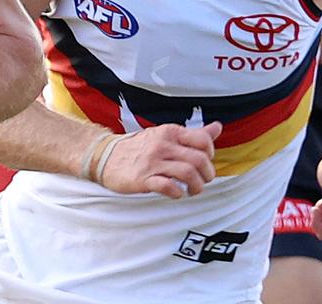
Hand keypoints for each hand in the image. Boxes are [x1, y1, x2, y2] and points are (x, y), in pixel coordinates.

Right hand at [99, 122, 221, 197]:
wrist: (103, 156)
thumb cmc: (138, 147)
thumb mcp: (165, 135)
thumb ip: (193, 134)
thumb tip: (218, 127)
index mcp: (169, 132)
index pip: (203, 140)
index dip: (211, 154)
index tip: (205, 163)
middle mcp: (162, 145)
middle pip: (199, 160)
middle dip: (207, 175)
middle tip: (202, 181)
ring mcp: (152, 162)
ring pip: (188, 173)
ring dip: (196, 186)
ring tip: (192, 191)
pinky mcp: (142, 179)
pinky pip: (168, 186)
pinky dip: (178, 193)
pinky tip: (176, 194)